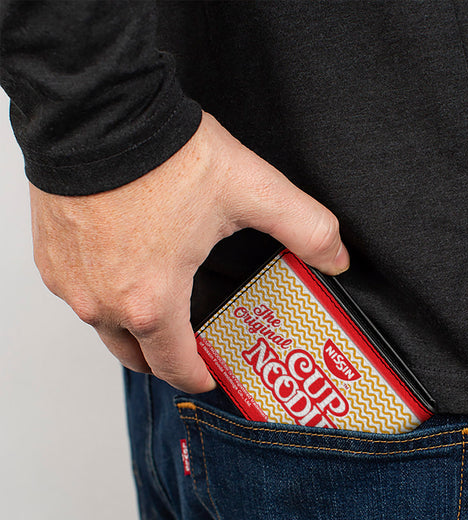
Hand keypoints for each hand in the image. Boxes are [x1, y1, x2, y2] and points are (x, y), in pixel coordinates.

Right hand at [30, 111, 348, 392]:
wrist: (96, 111)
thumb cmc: (163, 155)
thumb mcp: (252, 192)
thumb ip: (305, 228)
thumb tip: (337, 257)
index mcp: (152, 301)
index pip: (173, 368)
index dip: (197, 380)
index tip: (209, 377)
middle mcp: (102, 302)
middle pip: (135, 357)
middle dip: (165, 360)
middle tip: (190, 348)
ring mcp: (70, 281)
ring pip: (105, 327)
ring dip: (134, 328)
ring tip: (162, 308)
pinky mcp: (50, 257)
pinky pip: (80, 294)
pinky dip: (106, 295)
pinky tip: (128, 271)